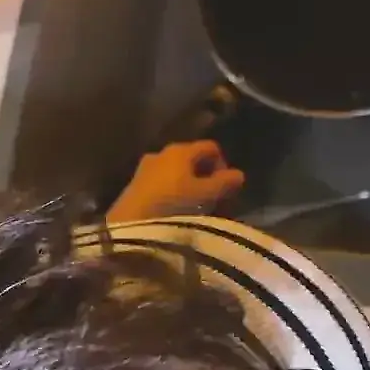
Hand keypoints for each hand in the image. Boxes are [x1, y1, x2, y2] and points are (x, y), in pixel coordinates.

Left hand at [107, 140, 245, 221]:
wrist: (129, 222)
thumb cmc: (172, 204)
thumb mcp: (204, 196)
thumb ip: (224, 183)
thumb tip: (239, 174)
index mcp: (181, 150)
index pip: (211, 147)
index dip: (223, 164)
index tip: (225, 187)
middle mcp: (162, 152)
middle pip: (193, 158)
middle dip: (206, 176)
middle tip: (212, 199)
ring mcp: (146, 167)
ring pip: (176, 171)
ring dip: (189, 185)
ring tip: (194, 208)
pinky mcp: (135, 183)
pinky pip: (162, 182)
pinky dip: (173, 191)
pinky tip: (173, 210)